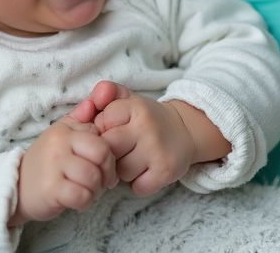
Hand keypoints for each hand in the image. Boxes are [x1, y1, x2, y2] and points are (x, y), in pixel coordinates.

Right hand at [10, 116, 116, 224]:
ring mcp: (54, 166)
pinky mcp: (50, 189)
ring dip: (95, 190)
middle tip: (99, 182)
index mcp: (64, 131)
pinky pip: (82, 196)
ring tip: (85, 190)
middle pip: (102, 155)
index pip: (103, 140)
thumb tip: (93, 102)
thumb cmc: (45, 162)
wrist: (16, 186)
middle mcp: (58, 144)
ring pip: (94, 178)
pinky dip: (84, 202)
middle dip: (106, 173)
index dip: (109, 158)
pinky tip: (76, 200)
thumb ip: (78, 119)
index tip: (102, 168)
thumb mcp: (59, 134)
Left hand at [91, 82, 229, 196]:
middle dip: (111, 151)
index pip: (103, 121)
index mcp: (137, 106)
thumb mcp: (128, 99)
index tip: (116, 127)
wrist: (185, 131)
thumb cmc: (146, 118)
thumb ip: (106, 92)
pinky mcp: (166, 172)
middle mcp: (148, 127)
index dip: (105, 128)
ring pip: (120, 171)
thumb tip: (94, 99)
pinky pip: (137, 187)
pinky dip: (138, 184)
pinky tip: (146, 171)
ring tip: (134, 159)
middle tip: (122, 147)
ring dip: (123, 170)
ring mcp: (158, 151)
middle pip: (109, 148)